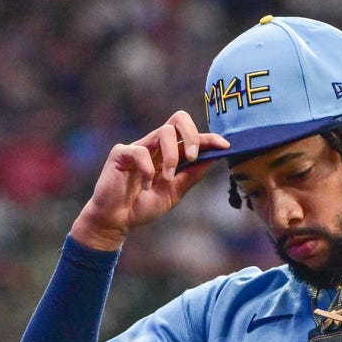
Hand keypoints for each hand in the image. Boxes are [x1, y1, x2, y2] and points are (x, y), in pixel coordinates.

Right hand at [71, 110, 229, 250]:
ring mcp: (137, 147)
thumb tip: (214, 158)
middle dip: (192, 135)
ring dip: (172, 155)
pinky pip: (140, 151)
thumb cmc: (142, 206)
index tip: (225, 145)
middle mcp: (154, 145)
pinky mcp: (120, 153)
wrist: (117, 221)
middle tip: (194, 158)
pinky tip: (145, 185)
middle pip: (178, 119)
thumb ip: (191, 176)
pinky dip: (148, 170)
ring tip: (168, 177)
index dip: (209, 137)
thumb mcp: (174, 193)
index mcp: (168, 153)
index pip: (190, 136)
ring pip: (163, 132)